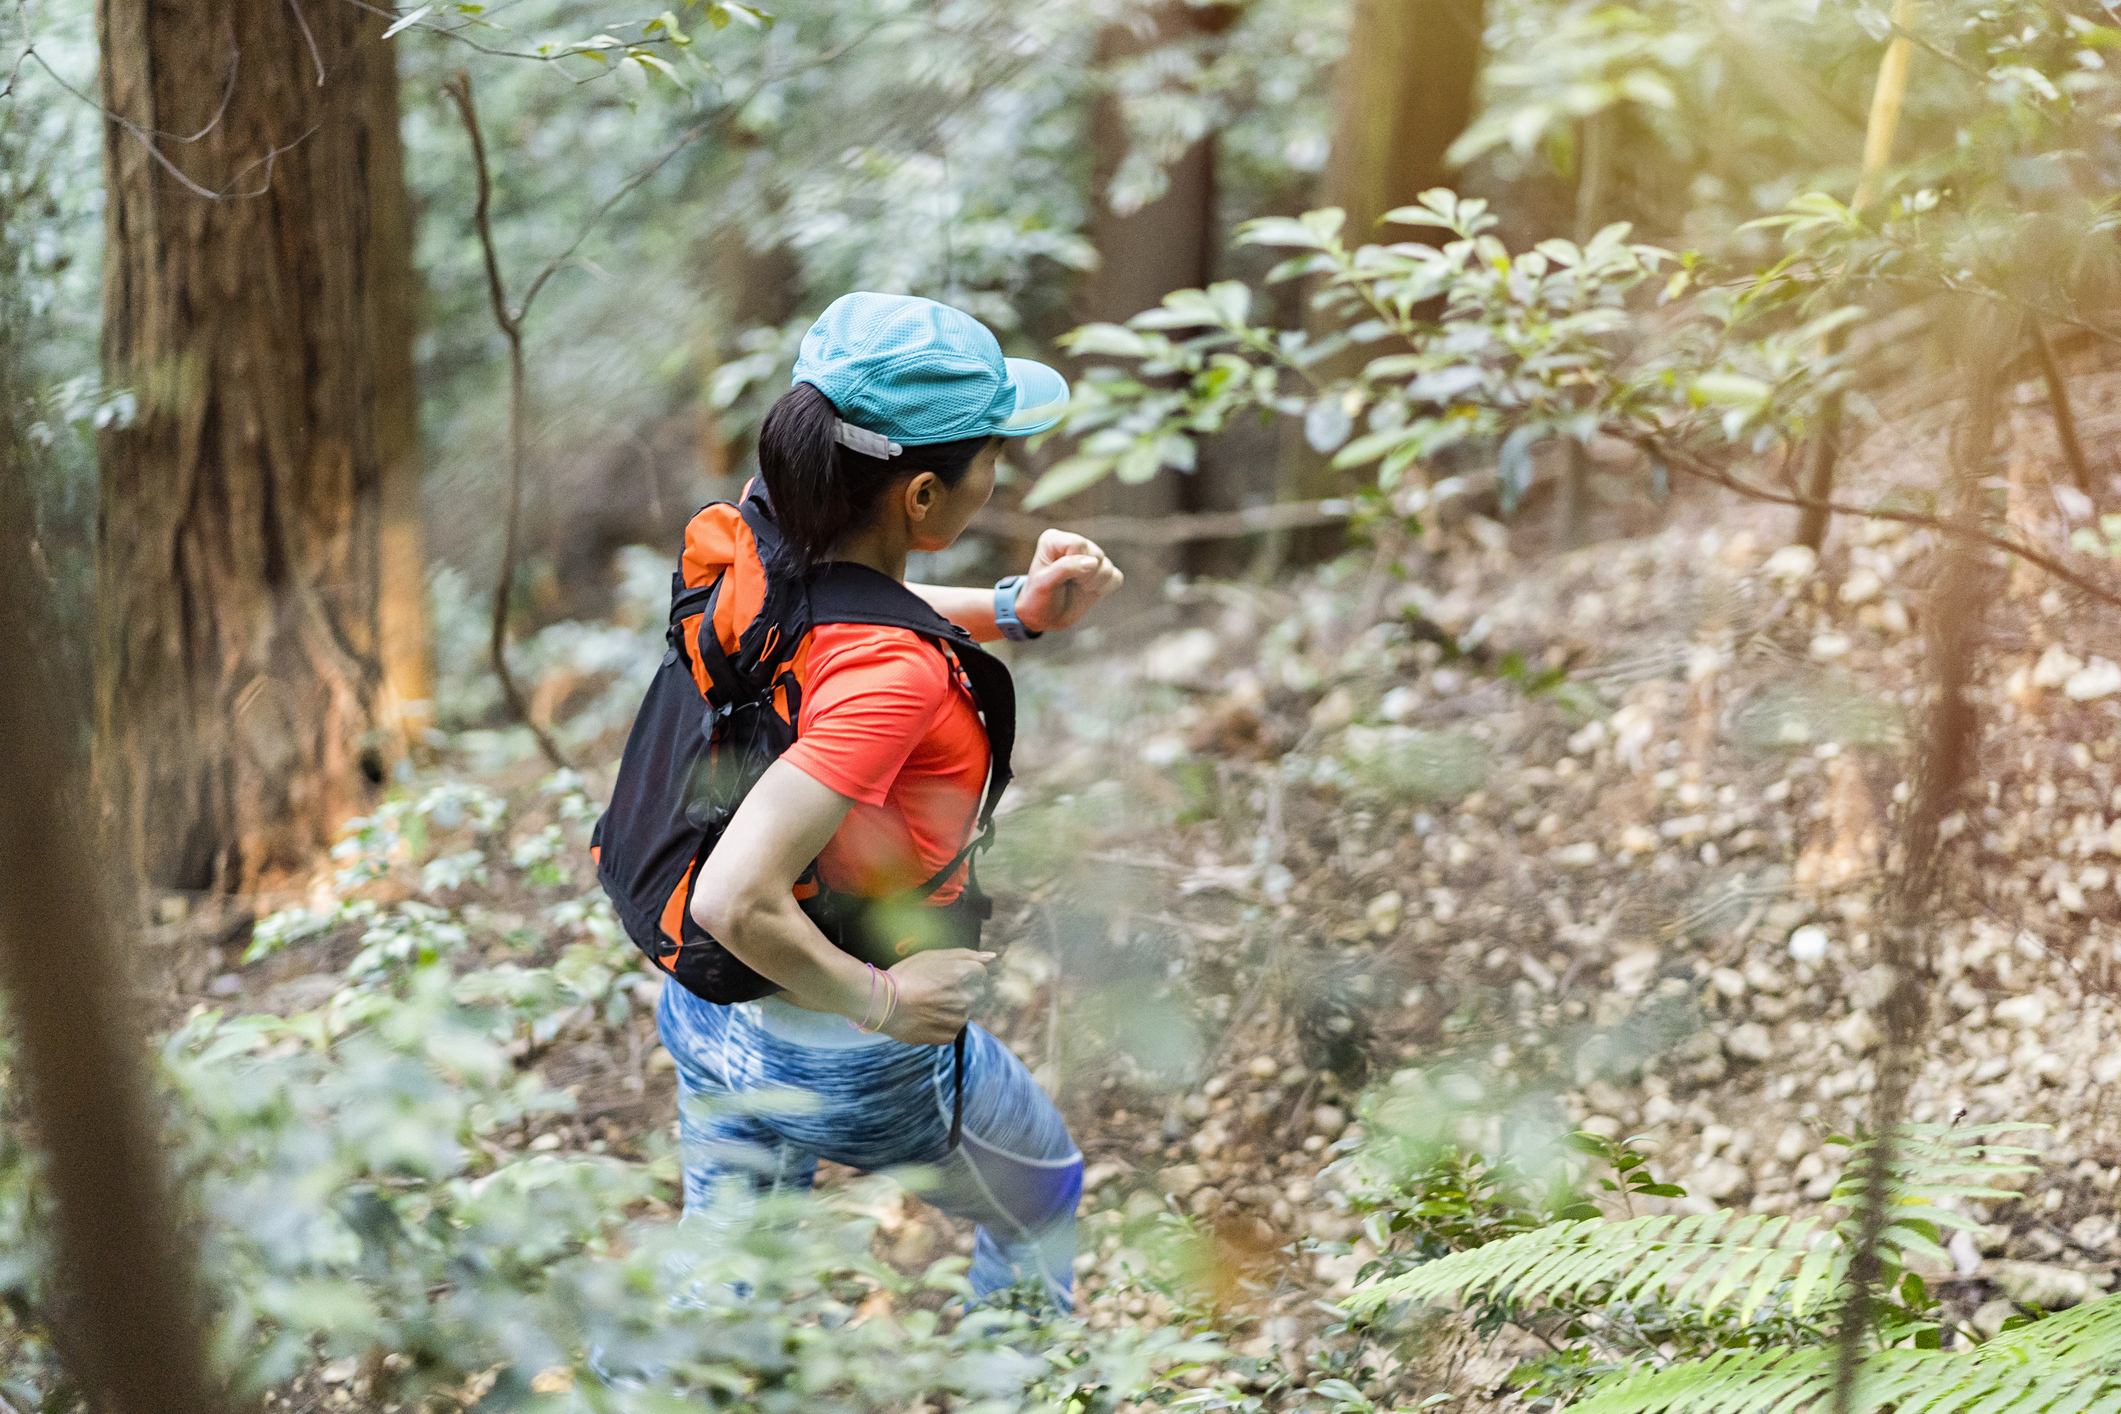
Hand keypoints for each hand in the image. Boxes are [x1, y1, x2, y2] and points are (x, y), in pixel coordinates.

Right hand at [880, 948, 994, 1045]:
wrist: (883, 1004)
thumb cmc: (906, 975)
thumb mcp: (933, 956)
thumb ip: (966, 955)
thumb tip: (991, 957)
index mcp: (964, 974)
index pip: (979, 972)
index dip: (961, 972)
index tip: (944, 976)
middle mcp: (966, 997)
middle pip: (974, 992)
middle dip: (960, 991)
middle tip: (934, 990)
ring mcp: (959, 1018)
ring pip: (963, 1011)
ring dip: (951, 1008)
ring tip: (926, 1004)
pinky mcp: (949, 1035)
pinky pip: (952, 1028)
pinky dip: (942, 1023)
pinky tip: (925, 1017)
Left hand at [1016, 530, 1121, 633]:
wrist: (1045, 617)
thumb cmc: (1039, 598)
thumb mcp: (1045, 583)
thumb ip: (1065, 568)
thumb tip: (1093, 562)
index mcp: (1054, 540)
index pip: (1078, 544)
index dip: (1074, 564)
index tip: (1061, 577)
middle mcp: (1074, 544)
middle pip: (1096, 555)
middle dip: (1085, 576)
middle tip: (1069, 584)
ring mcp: (1090, 557)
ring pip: (1107, 567)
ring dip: (1093, 584)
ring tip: (1077, 588)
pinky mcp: (1102, 572)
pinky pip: (1116, 577)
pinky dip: (1104, 589)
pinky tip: (1088, 591)